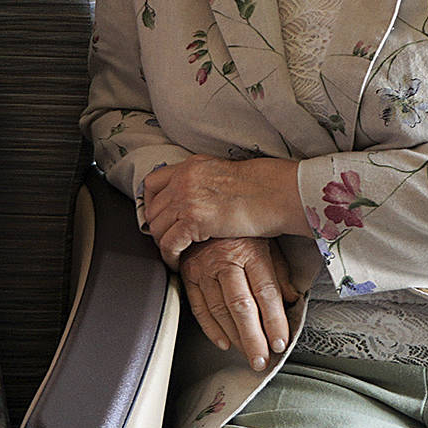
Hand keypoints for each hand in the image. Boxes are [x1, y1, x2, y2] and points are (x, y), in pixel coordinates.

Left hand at [140, 155, 301, 265]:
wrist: (277, 192)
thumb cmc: (262, 188)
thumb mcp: (224, 174)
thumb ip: (204, 182)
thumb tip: (196, 199)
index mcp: (190, 166)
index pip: (152, 182)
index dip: (150, 202)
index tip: (157, 215)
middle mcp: (183, 179)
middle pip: (152, 208)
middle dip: (157, 227)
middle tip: (166, 239)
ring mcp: (186, 198)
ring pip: (157, 227)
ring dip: (163, 242)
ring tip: (173, 252)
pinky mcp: (193, 220)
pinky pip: (168, 243)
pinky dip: (169, 255)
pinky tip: (176, 262)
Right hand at [177, 236, 300, 371]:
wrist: (203, 210)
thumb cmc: (240, 229)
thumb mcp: (267, 242)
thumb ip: (279, 272)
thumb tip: (293, 299)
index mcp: (250, 251)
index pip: (265, 292)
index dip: (274, 320)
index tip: (280, 342)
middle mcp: (225, 260)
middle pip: (240, 305)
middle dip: (253, 338)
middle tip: (262, 360)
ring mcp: (203, 268)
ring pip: (219, 310)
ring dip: (235, 338)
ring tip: (248, 355)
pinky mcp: (187, 274)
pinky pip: (198, 306)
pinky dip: (210, 328)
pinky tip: (224, 342)